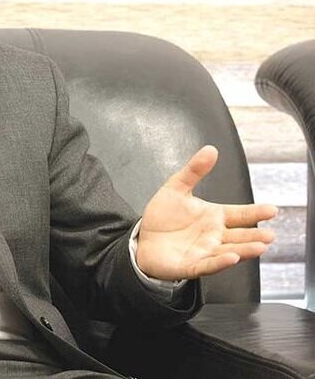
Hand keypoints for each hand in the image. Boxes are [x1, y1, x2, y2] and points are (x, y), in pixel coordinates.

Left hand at [136, 145, 277, 280]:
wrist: (142, 239)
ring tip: (260, 247)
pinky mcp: (191, 265)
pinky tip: (231, 257)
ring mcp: (205, 252)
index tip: (272, 210)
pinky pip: (208, 265)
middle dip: (255, 236)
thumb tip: (210, 150)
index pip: (240, 214)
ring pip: (229, 252)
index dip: (255, 212)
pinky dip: (220, 262)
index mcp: (214, 217)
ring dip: (245, 250)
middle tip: (270, 235)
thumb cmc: (163, 216)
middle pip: (240, 236)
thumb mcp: (176, 188)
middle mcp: (214, 236)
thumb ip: (194, 170)